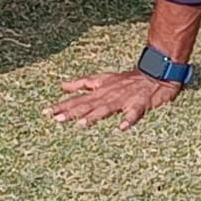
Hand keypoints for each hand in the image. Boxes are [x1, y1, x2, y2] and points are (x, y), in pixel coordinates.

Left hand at [44, 69, 182, 130]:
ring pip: (107, 108)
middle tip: (57, 119)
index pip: (78, 99)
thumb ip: (82, 83)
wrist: (154, 73)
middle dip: (72, 112)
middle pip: (88, 104)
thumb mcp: (102, 79)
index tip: (45, 113)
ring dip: (95, 116)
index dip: (62, 105)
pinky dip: (128, 119)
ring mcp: (124, 99)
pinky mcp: (140, 104)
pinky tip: (122, 127)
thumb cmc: (127, 80)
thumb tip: (62, 86)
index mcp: (99, 91)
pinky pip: (134, 113)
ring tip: (82, 124)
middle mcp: (108, 95)